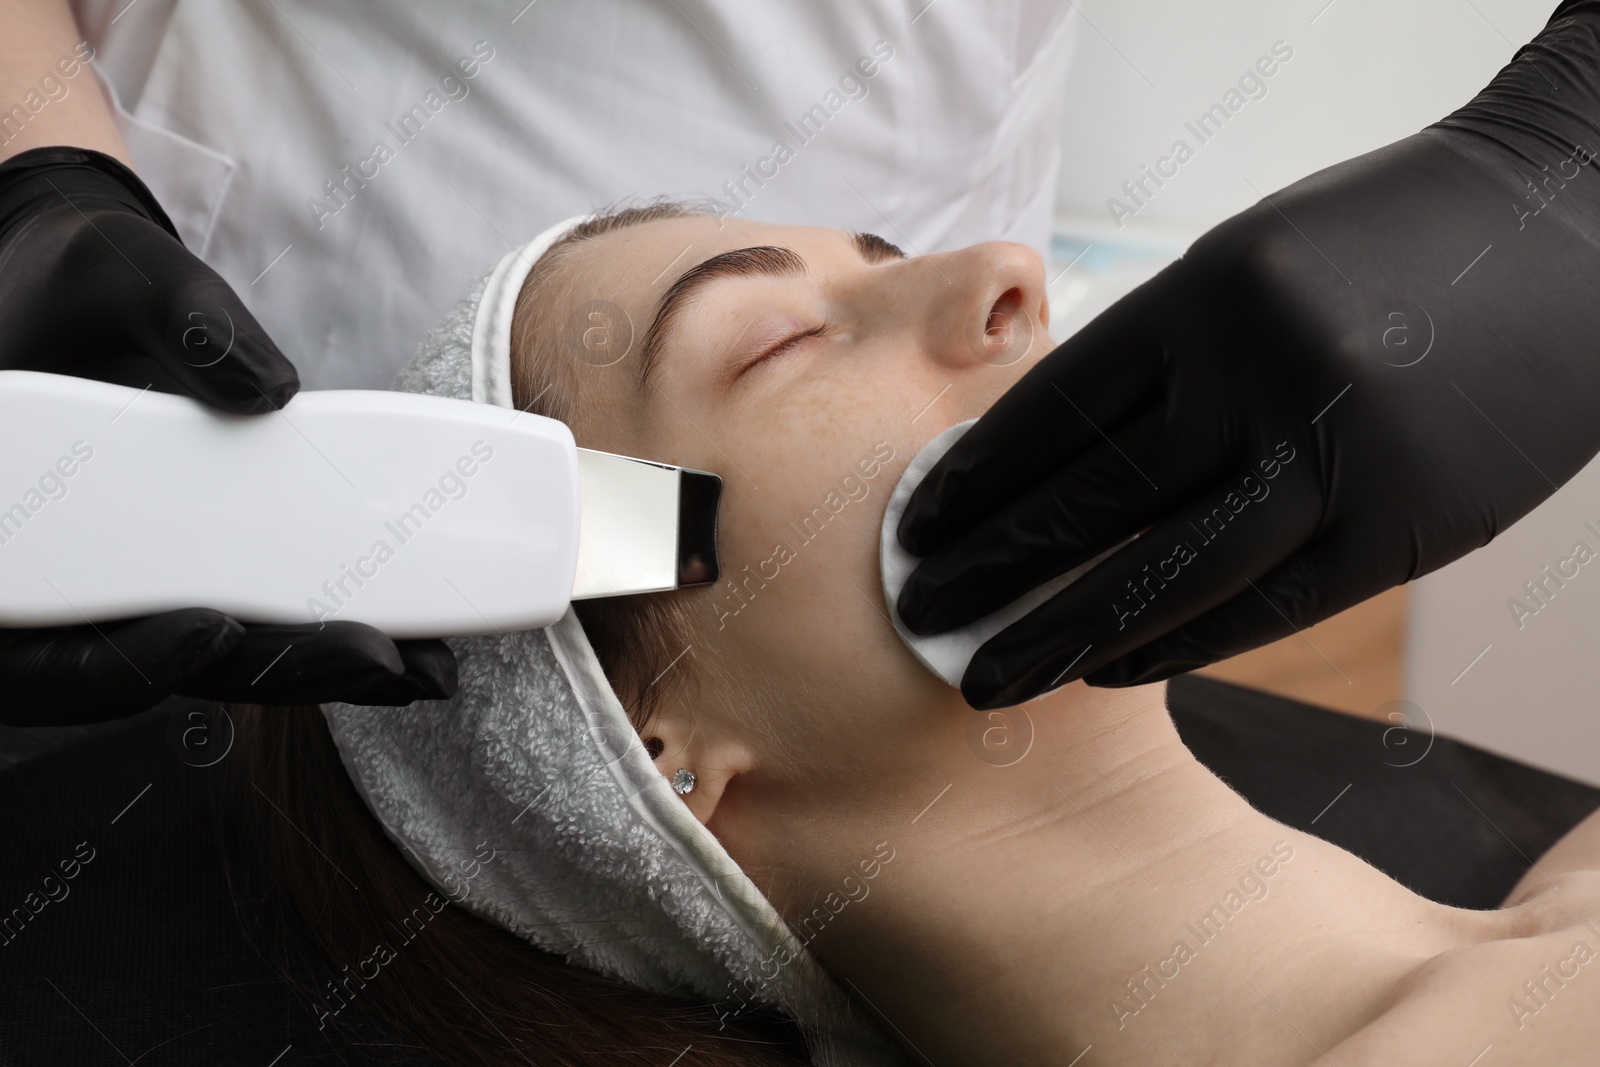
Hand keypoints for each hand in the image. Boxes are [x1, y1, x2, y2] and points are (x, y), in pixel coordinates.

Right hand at [0, 148, 457, 723]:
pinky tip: (408, 629)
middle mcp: (58, 578)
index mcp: (2, 532)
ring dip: (314, 668)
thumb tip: (268, 388)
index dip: (120, 662)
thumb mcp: (113, 269)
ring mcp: (128, 585)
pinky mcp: (188, 572)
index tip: (211, 632)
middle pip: (152, 670)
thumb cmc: (79, 280)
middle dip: (269, 671)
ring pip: (210, 662)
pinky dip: (320, 627)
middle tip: (381, 659)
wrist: (84, 293)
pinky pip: (248, 616)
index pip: (40, 646)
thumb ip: (179, 316)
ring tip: (423, 662)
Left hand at [896, 1, 1599, 707]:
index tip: (918, 522)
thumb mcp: (1255, 262)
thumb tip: (1061, 465)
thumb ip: (1169, 355)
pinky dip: (1181, 644)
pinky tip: (1112, 670)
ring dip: (1067, 632)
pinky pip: (1269, 606)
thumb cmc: (1386, 243)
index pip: (1060, 404)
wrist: (1566, 228)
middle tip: (916, 612)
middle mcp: (1265, 372)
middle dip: (993, 563)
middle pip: (1095, 495)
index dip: (978, 474)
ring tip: (991, 675)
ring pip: (1171, 569)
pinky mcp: (1409, 526)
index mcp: (1210, 293)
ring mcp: (1342, 454)